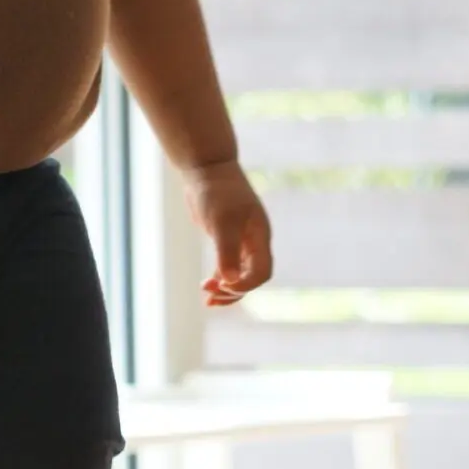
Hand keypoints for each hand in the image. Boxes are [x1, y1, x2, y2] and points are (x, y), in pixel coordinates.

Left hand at [184, 158, 272, 306]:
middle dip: (233, 290)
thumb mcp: (222, 222)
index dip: (245, 285)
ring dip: (225, 290)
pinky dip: (218, 280)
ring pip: (239, 275)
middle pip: (251, 278)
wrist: (206, 169)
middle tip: (209, 293)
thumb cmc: (216, 192)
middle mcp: (254, 242)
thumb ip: (227, 252)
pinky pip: (227, 267)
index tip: (222, 285)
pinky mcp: (226, 240)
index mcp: (260, 237)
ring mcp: (241, 241)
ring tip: (207, 300)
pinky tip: (206, 288)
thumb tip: (229, 281)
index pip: (262, 272)